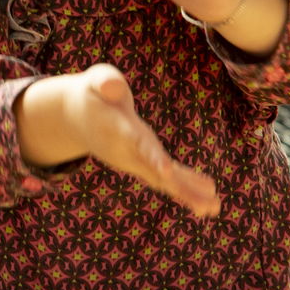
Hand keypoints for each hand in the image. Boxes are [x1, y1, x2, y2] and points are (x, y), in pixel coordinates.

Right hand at [67, 64, 220, 217]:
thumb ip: (104, 81)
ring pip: (162, 182)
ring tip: (215, 208)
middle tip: (208, 205)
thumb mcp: (93, 80)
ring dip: (188, 195)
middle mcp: (127, 153)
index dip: (151, 157)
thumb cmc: (90, 94)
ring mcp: (133, 162)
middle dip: (181, 189)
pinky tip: (208, 198)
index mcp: (118, 130)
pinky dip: (184, 189)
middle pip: (155, 173)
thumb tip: (112, 88)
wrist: (74, 119)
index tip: (167, 173)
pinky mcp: (141, 165)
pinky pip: (164, 179)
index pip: (137, 144)